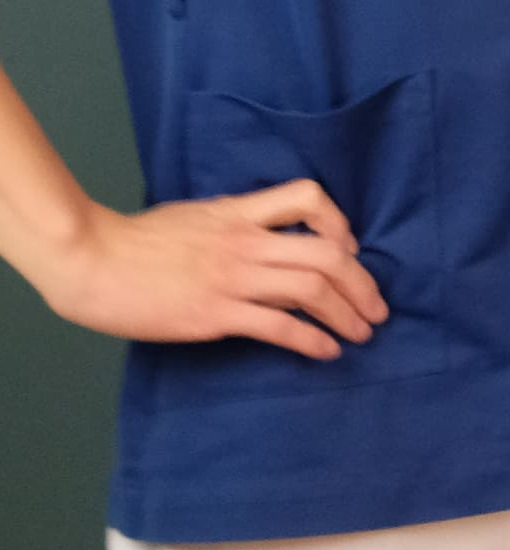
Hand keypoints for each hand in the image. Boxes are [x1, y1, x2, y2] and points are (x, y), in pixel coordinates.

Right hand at [39, 179, 388, 359]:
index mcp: (239, 213)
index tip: (351, 249)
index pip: (308, 198)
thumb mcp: (195, 216)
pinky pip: (278, 326)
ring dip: (346, 313)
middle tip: (376, 308)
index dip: (339, 223)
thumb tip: (261, 238)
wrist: (92, 261)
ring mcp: (233, 278)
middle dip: (362, 284)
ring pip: (311, 290)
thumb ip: (232, 223)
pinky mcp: (216, 314)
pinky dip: (311, 340)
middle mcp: (245, 242)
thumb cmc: (135, 241)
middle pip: (326, 255)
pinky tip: (326, 351)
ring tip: (361, 333)